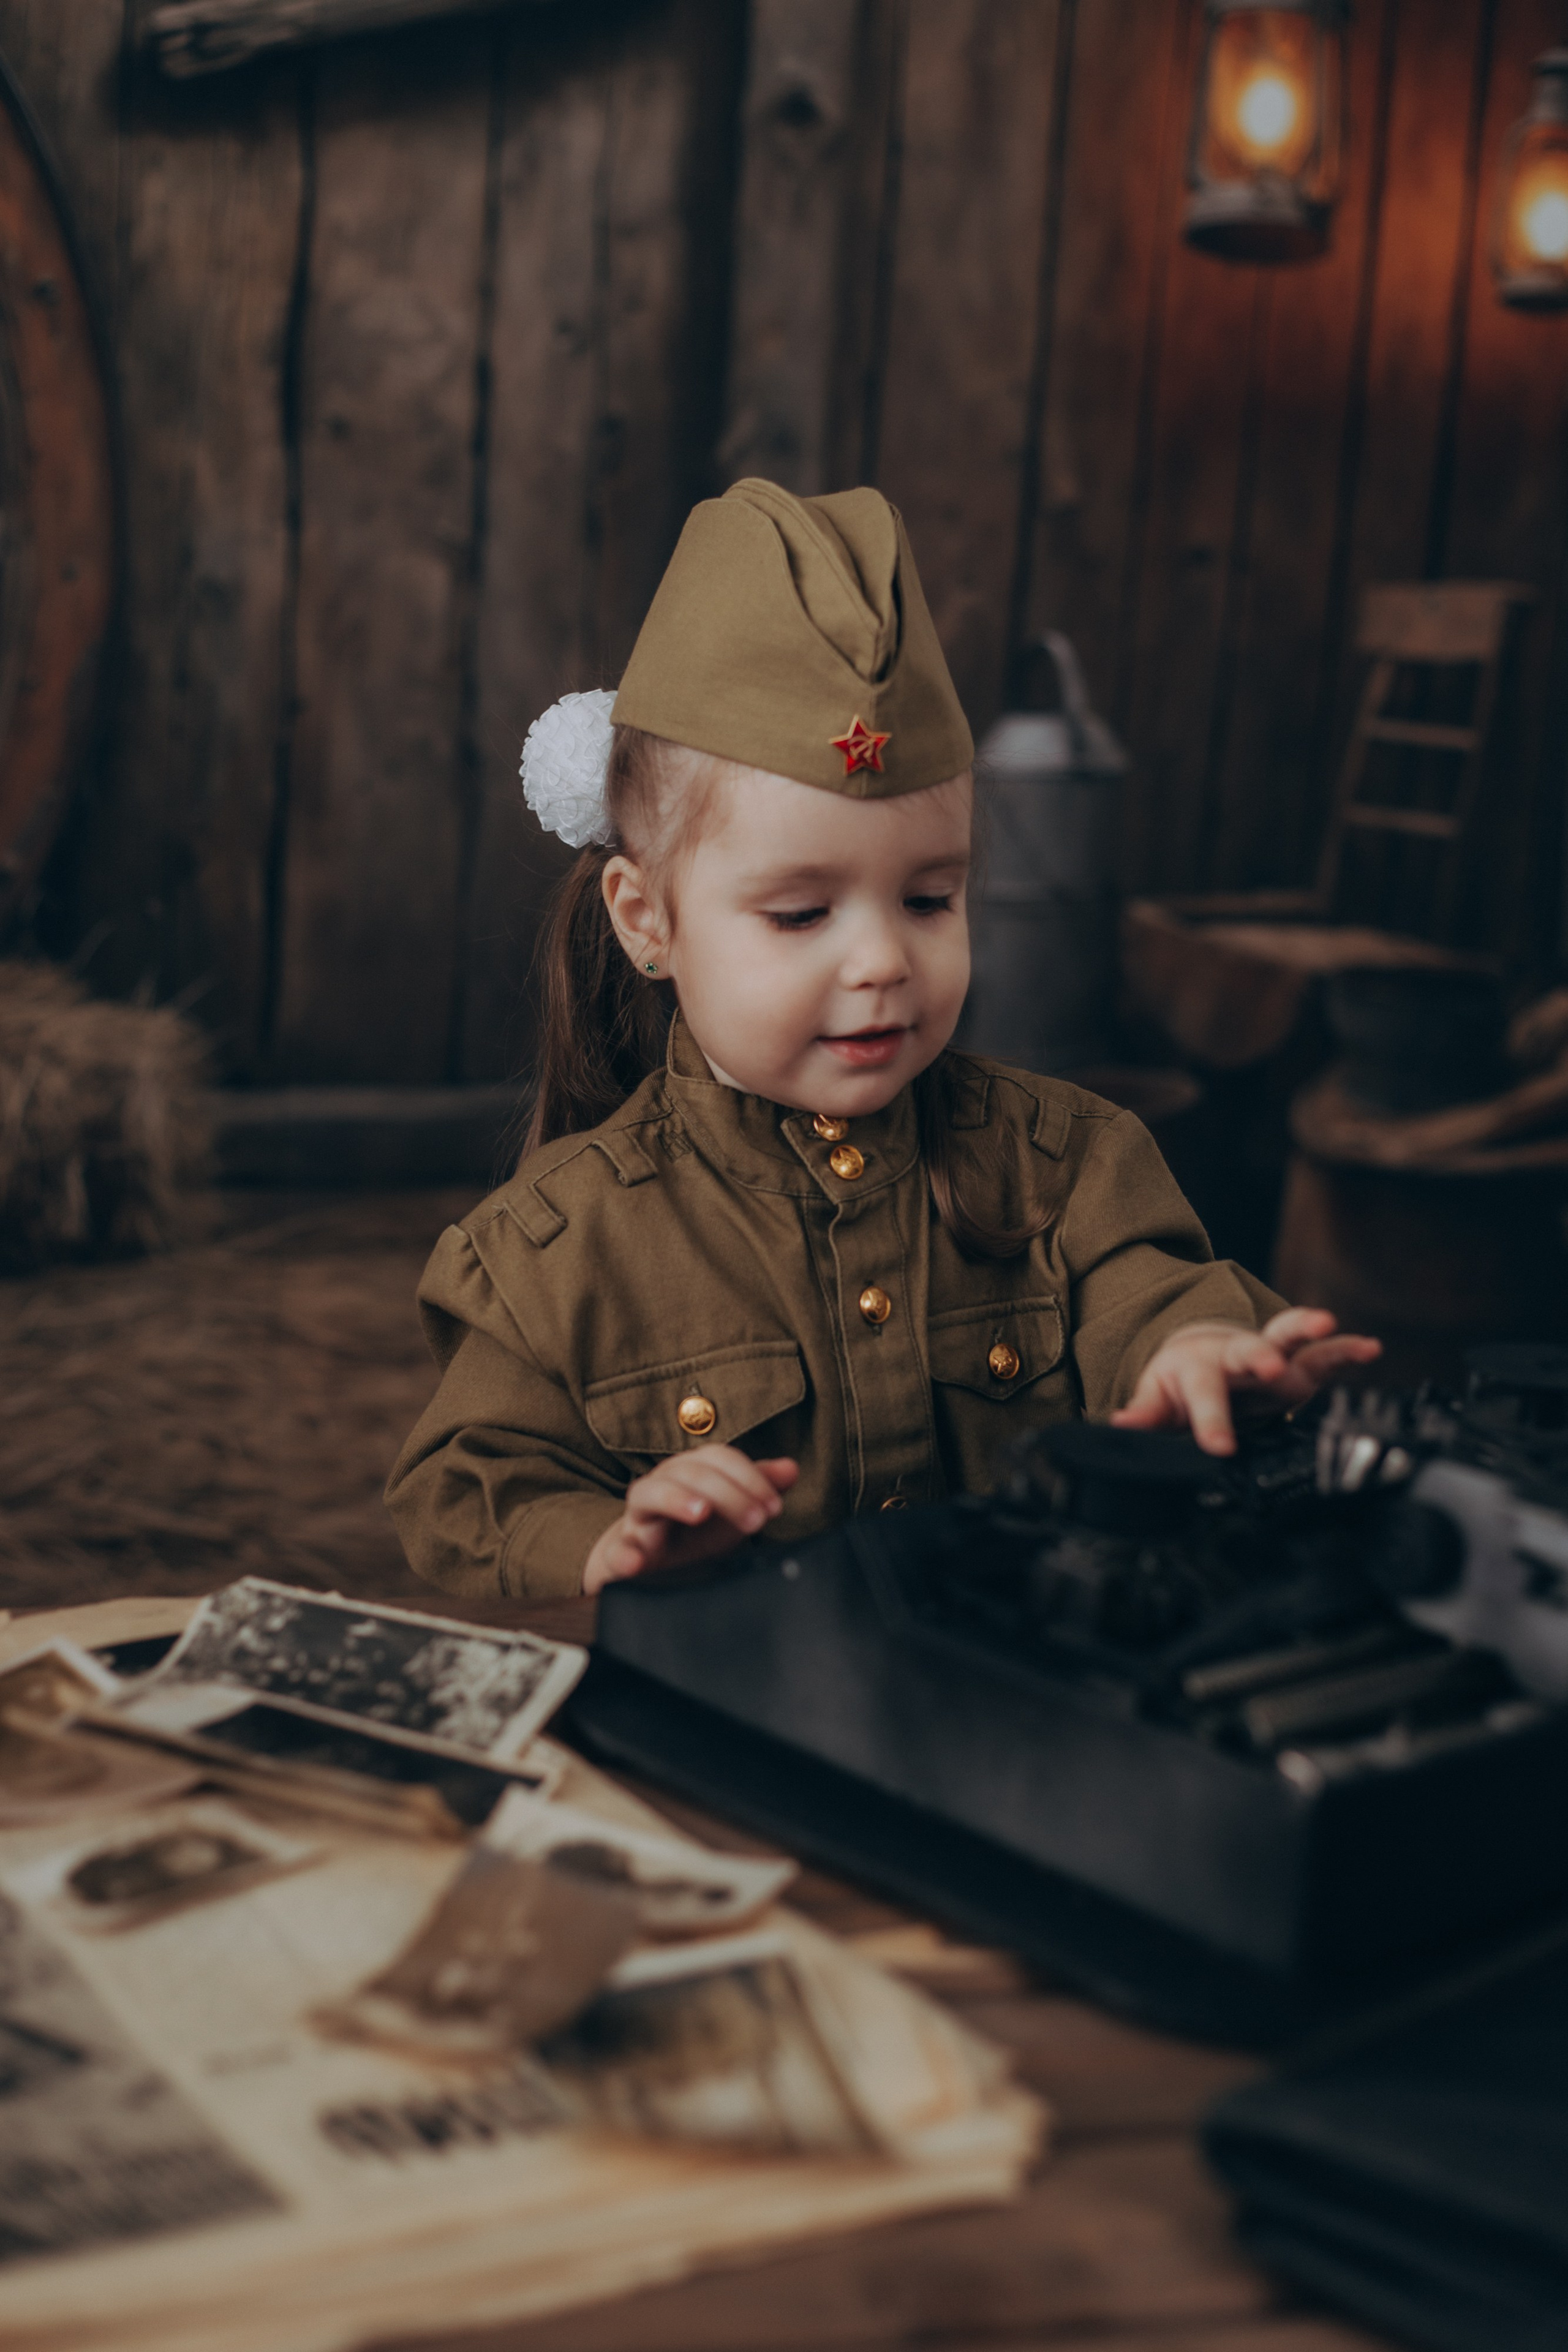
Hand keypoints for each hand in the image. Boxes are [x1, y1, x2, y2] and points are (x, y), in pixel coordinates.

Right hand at [583, 1446, 799, 1595]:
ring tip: (700, 1512)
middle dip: (726, 1493)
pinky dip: (623, 1554)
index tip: (774, 1507)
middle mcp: (661, 1486)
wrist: (648, 1562)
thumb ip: (758, 1487)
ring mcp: (638, 1519)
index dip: (748, 1477)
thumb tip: (791, 1468)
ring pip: (647, 1495)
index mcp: (688, 1471)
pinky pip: (616, 1550)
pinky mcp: (621, 1553)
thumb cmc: (693, 1531)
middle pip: (688, 1473)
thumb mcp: (730, 1510)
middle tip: (756, 1521)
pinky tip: (635, 1562)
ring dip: (674, 1499)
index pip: (717, 1458)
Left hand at [1110, 1308, 1381, 1457]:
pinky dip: (1346, 1350)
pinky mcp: (1298, 1364)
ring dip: (1307, 1331)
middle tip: (1272, 1369)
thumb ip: (1145, 1413)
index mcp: (1199, 1367)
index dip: (1210, 1419)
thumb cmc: (1180, 1380)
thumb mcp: (1157, 1396)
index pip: (1205, 1393)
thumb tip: (1119, 1426)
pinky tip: (1370, 1348)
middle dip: (1260, 1357)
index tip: (1219, 1446)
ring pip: (1288, 1338)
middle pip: (1247, 1350)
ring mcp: (1271, 1356)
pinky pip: (1324, 1354)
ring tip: (1327, 1326)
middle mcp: (1237, 1355)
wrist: (1200, 1352)